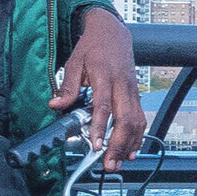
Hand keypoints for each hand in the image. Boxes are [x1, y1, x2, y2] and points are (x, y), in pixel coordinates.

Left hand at [48, 9, 145, 168]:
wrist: (112, 32)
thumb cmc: (92, 47)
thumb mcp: (74, 62)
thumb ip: (67, 87)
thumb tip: (55, 105)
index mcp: (105, 76)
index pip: (103, 106)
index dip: (100, 127)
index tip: (96, 145)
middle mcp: (122, 85)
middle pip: (125, 119)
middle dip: (118, 144)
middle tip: (108, 162)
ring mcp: (132, 91)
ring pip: (136, 121)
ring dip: (129, 144)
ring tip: (119, 161)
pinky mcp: (136, 95)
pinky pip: (140, 119)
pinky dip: (137, 136)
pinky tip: (130, 150)